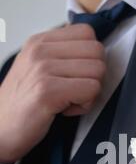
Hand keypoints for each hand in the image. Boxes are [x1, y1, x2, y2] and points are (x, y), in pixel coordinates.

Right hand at [0, 24, 105, 163]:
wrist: (0, 131)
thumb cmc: (24, 104)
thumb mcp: (37, 67)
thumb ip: (62, 55)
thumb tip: (94, 50)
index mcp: (39, 41)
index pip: (87, 33)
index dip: (90, 57)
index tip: (74, 75)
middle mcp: (40, 50)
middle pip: (97, 51)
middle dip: (94, 75)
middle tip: (74, 91)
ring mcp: (43, 68)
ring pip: (98, 71)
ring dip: (90, 93)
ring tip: (67, 101)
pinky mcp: (48, 90)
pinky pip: (91, 89)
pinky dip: (84, 105)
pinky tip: (65, 110)